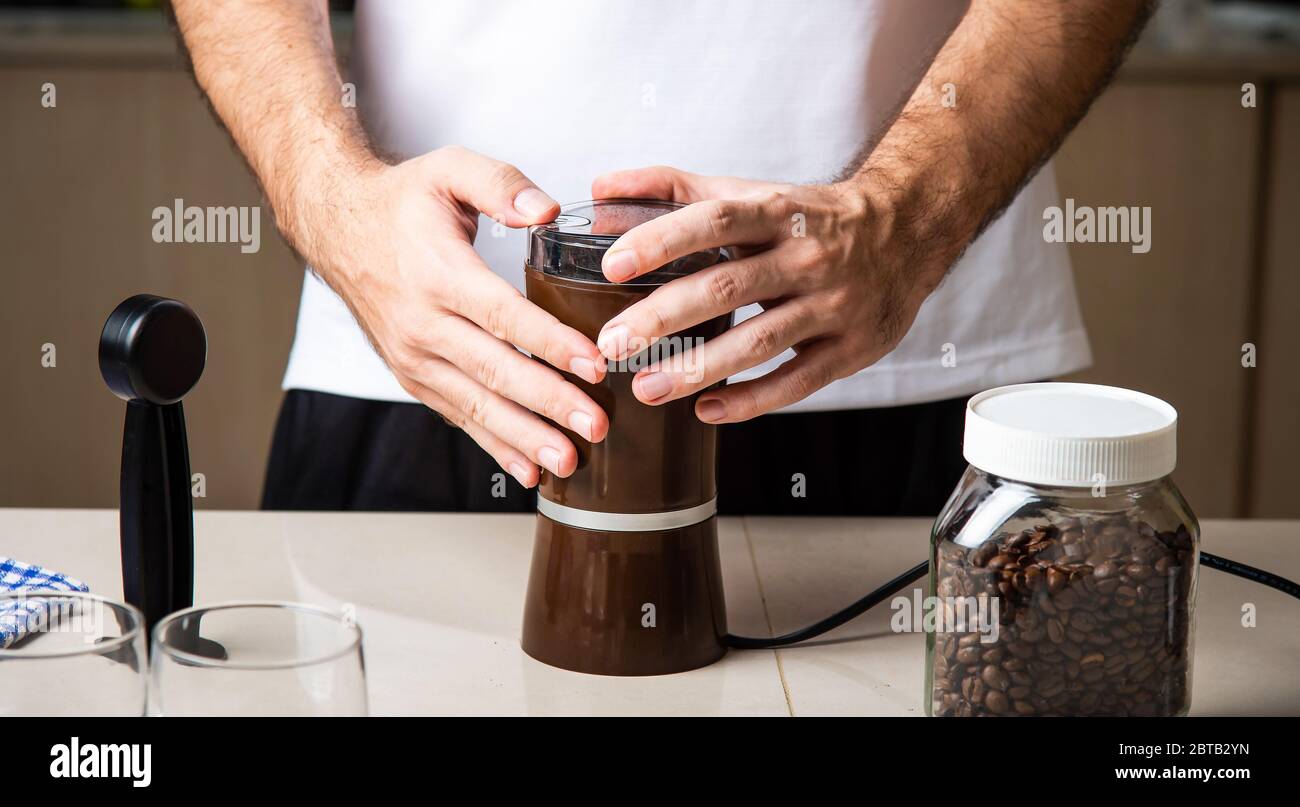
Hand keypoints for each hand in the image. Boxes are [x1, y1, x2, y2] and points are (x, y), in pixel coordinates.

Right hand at [298, 146, 609, 486]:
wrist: (336, 229)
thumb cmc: (402, 202)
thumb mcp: (450, 170)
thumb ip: (501, 184)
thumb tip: (545, 211)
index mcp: (439, 274)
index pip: (503, 314)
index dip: (550, 341)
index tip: (593, 363)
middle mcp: (424, 324)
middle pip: (495, 370)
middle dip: (549, 402)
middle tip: (595, 424)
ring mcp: (415, 357)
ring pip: (477, 404)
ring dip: (525, 436)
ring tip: (569, 460)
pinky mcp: (413, 377)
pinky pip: (458, 416)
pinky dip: (494, 445)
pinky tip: (529, 467)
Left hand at [590, 167, 945, 422]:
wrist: (907, 232)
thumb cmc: (809, 217)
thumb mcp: (751, 193)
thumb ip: (673, 190)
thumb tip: (600, 189)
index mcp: (777, 211)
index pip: (715, 220)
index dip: (663, 240)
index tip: (613, 265)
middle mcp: (806, 256)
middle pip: (727, 288)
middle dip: (663, 318)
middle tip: (612, 344)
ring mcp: (832, 306)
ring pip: (758, 342)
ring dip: (698, 369)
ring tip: (647, 387)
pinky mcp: (850, 349)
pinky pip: (795, 382)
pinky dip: (749, 400)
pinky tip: (706, 410)